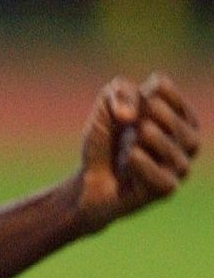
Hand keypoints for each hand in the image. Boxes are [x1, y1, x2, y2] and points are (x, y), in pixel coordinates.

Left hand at [78, 73, 199, 230]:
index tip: (127, 103)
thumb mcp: (107, 105)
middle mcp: (186, 142)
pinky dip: (142, 163)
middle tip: (129, 124)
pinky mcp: (165, 190)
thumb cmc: (107, 138)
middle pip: (176, 120)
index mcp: (177, 115)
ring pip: (172, 149)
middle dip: (148, 115)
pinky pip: (163, 178)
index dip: (137, 90)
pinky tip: (129, 157)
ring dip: (147, 139)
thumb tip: (129, 116)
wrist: (90, 177)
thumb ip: (120, 93)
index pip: (164, 88)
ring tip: (129, 140)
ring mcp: (179, 167)